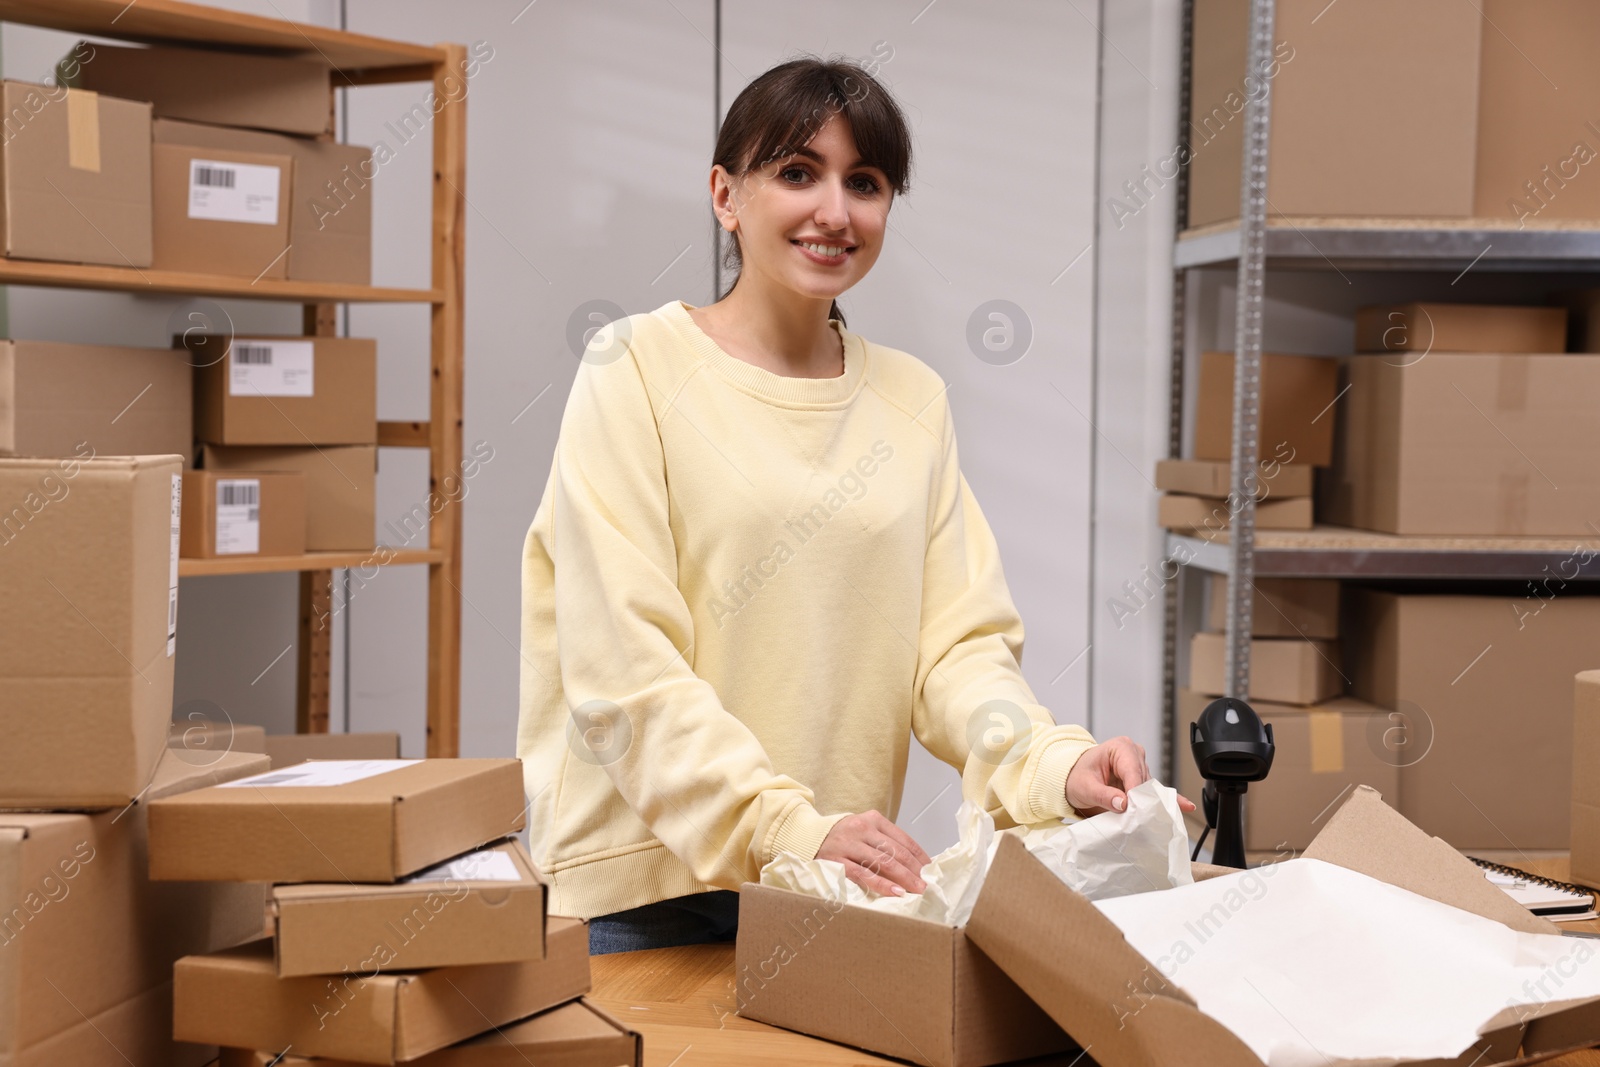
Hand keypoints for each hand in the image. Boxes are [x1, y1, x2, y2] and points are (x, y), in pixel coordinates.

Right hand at [817, 810, 932, 896]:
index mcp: (872, 819)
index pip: (903, 839)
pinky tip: (895, 892)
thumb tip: (914, 864)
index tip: (931, 870)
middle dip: (915, 870)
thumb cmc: (841, 837)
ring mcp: (849, 845)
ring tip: (917, 890)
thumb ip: (884, 842)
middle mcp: (862, 829)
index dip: (919, 856)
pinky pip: (863, 874)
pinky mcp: (837, 861)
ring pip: (883, 862)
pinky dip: (881, 884)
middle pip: (896, 852)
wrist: (806, 836)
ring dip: (904, 878)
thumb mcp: (864, 831)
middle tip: (927, 885)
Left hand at [1065, 736, 1196, 816]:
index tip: (1134, 809)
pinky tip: (1185, 807)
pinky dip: (1168, 801)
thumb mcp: (1084, 786)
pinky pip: (1156, 792)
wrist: (1072, 778)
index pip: (1133, 771)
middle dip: (1141, 802)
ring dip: (1147, 806)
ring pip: (1150, 790)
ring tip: (1144, 823)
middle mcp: (1134, 754)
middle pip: (1144, 782)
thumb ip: (1103, 795)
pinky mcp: (1142, 781)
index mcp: (1120, 748)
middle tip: (1139, 821)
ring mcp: (1140, 768)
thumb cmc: (1077, 776)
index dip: (1135, 792)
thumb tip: (1122, 803)